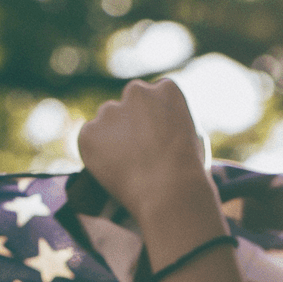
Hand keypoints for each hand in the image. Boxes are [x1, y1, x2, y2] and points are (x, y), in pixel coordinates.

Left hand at [78, 79, 213, 225]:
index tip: (158, 138)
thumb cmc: (189, 173)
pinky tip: (115, 172)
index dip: (155, 118)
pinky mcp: (89, 132)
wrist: (169, 192)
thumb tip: (157, 131)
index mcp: (167, 89)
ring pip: (107, 121)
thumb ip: (171, 125)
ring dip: (112, 137)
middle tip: (140, 154)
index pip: (155, 95)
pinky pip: (89, 140)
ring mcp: (110, 111)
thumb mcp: (194, 138)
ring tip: (129, 168)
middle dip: (131, 122)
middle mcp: (137, 91)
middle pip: (129, 103)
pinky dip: (96, 154)